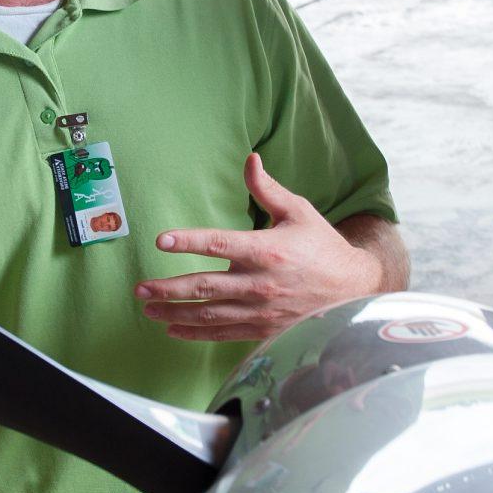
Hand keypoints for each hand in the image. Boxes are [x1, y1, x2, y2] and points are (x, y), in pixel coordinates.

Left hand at [136, 153, 380, 343]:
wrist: (352, 290)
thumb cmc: (322, 247)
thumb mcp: (299, 212)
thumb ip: (268, 189)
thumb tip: (250, 159)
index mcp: (266, 250)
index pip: (219, 244)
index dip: (189, 241)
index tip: (162, 240)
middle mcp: (260, 283)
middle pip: (204, 287)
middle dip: (168, 289)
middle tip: (140, 289)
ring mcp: (260, 310)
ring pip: (208, 314)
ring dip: (174, 313)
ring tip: (149, 309)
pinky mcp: (262, 329)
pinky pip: (222, 334)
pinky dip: (196, 333)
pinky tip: (175, 330)